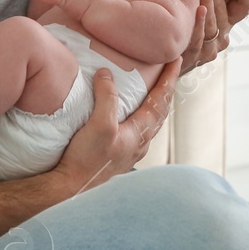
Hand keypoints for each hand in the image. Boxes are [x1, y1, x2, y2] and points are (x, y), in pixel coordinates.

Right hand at [52, 61, 179, 193]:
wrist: (71, 189)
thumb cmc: (87, 160)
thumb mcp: (99, 124)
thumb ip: (107, 98)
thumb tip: (107, 73)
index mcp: (140, 132)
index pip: (161, 99)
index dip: (169, 78)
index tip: (176, 60)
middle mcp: (140, 142)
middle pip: (160, 110)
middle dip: (166, 89)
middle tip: (168, 70)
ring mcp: (130, 151)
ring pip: (150, 122)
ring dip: (154, 103)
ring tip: (152, 88)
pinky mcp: (118, 155)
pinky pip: (137, 130)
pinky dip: (140, 115)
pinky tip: (129, 115)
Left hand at [178, 0, 248, 74]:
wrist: (161, 58)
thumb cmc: (178, 23)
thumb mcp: (195, 4)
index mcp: (228, 21)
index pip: (247, 4)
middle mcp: (223, 36)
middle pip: (226, 9)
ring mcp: (210, 48)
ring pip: (213, 21)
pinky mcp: (195, 57)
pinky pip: (199, 38)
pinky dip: (200, 22)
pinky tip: (199, 8)